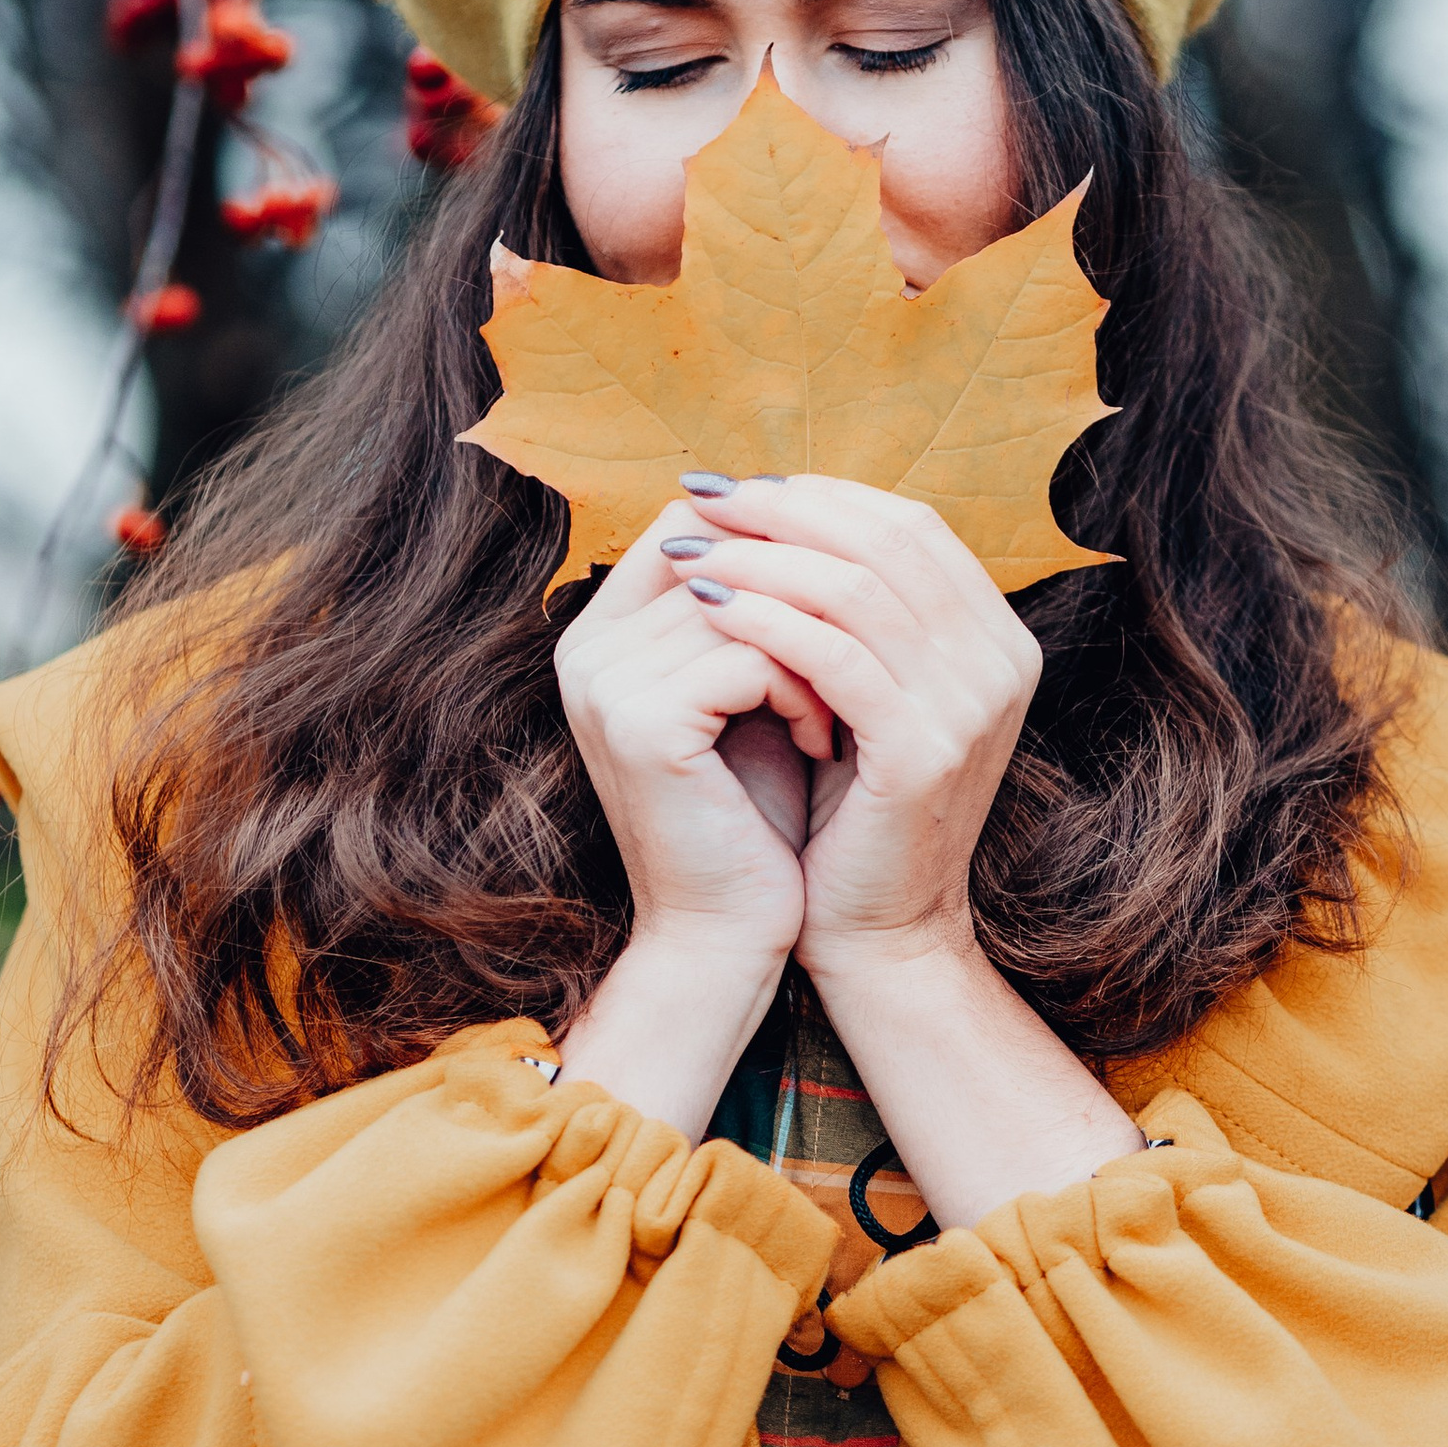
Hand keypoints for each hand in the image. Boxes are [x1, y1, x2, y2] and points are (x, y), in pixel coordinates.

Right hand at [550, 503, 832, 1130]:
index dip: (779, 546)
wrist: (731, 940)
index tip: (849, 601)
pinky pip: (752, 653)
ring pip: (746, 599)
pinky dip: (805, 692)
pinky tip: (823, 744)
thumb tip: (823, 506)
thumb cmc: (758, 816)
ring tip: (845, 710)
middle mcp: (585, 648)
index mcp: (601, 634)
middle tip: (862, 661)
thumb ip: (757, 608)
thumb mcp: (754, 694)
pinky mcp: (641, 723)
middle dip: (808, 602)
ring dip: (818, 648)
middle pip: (722, 551)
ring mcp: (604, 683)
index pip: (692, 525)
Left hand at [665, 475, 1042, 972]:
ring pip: (856, 589)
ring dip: (761, 557)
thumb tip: (772, 507)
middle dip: (783, 510)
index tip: (738, 488)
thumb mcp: (865, 694)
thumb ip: (851, 611)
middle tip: (701, 497)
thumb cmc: (850, 810)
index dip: (820, 494)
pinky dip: (765, 620)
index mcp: (996, 638)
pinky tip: (707, 608)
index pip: (908, 525)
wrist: (878, 934)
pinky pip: (834, 655)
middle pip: (886, 540)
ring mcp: (972, 706)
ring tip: (688, 553)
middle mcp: (1001, 662)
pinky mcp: (924, 751)